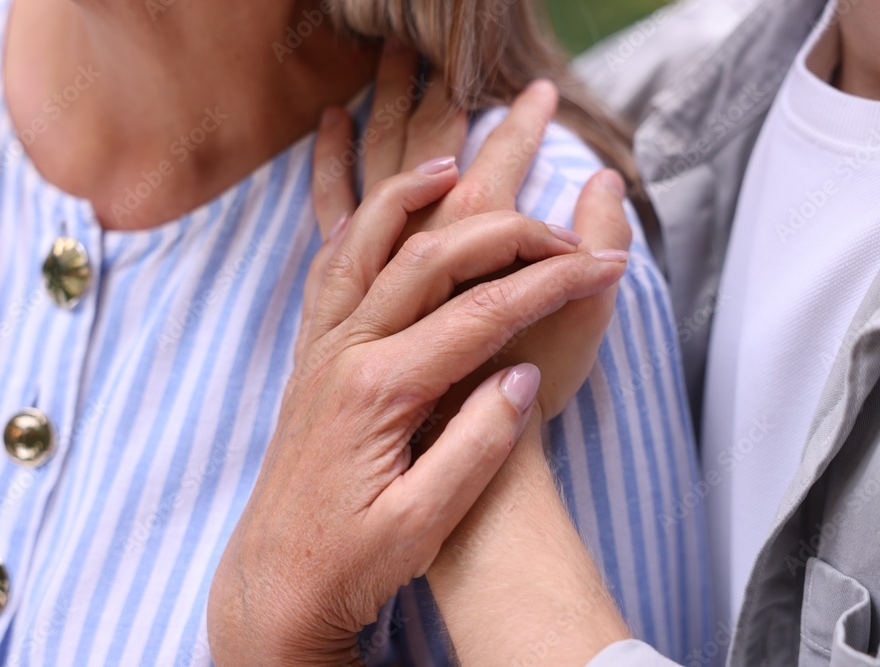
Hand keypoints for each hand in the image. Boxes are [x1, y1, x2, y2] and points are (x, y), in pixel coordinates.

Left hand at [208, 161, 626, 664]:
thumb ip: (478, 444)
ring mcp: (322, 348)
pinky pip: (332, 268)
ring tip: (454, 162)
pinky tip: (380, 212)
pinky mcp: (312, 357)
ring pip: (367, 242)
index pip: (485, 311)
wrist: (275, 582)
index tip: (603, 264)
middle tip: (561, 229)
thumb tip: (520, 378)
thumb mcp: (423, 523)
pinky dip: (360, 225)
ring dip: (412, 195)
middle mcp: (345, 352)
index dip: (552, 282)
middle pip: (431, 256)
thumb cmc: (349, 561)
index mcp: (381, 389)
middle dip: (505, 230)